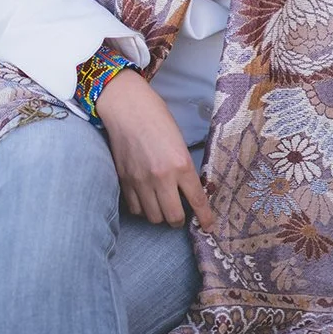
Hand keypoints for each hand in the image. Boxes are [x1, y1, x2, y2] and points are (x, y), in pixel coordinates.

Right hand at [96, 68, 213, 231]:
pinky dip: (143, 209)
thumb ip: (184, 167)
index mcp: (181, 164)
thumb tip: (189, 189)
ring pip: (154, 217)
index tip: (208, 226)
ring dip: (161, 215)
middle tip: (181, 215)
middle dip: (180, 221)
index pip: (197, 200)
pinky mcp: (124, 181)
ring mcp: (140, 181)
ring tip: (162, 205)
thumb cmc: (156, 117)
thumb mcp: (179, 141)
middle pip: (173, 217)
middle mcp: (161, 177)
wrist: (126, 107)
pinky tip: (146, 199)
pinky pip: (135, 209)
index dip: (205, 217)